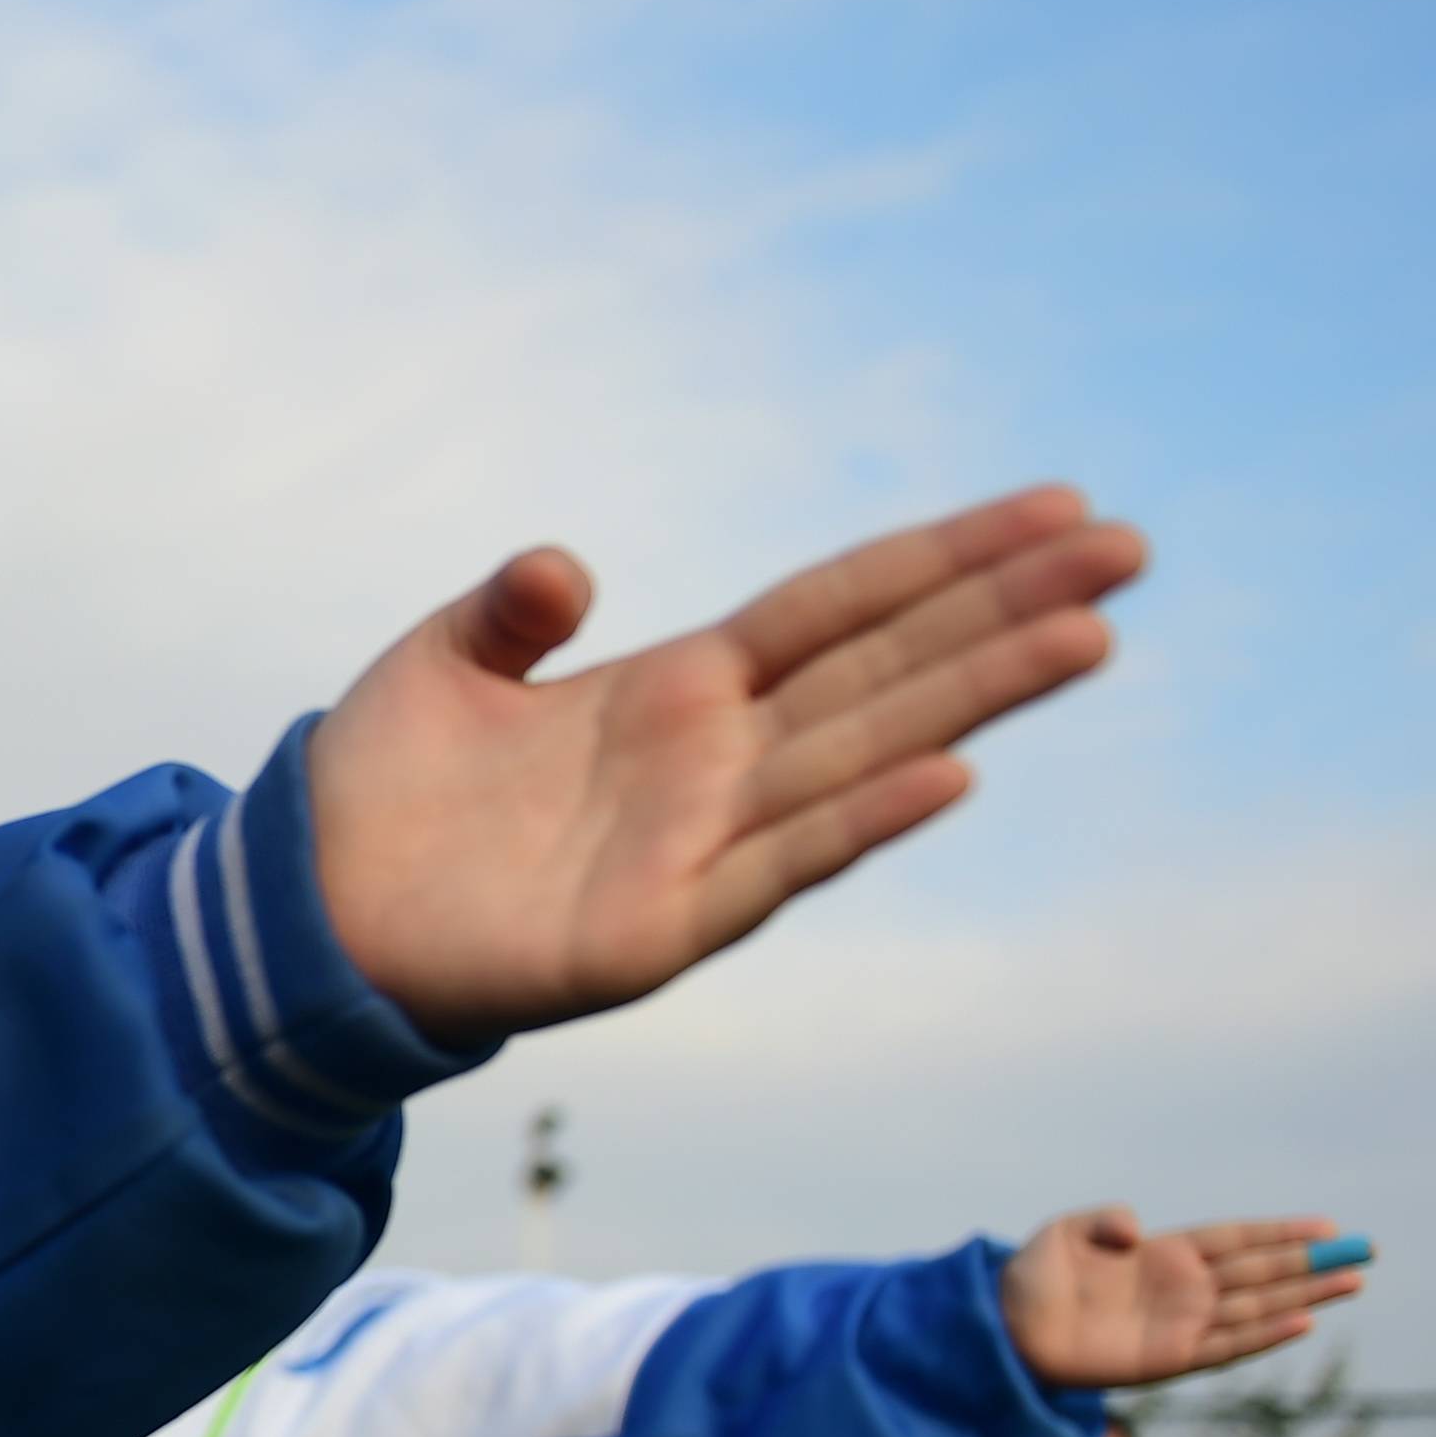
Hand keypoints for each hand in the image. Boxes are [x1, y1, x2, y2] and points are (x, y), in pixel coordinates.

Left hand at [308, 487, 1144, 1043]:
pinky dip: (859, 820)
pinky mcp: (655, 931)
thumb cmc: (378, 789)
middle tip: (1131, 549)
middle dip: (1006, 610)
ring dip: (974, 698)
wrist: (304, 914)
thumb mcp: (441, 663)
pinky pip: (777, 866)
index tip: (1057, 505)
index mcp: (675, 689)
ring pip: (864, 755)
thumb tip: (566, 568)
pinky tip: (947, 772)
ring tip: (1086, 637)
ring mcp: (696, 846)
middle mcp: (712, 763)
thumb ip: (509, 609)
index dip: (943, 558)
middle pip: (887, 668)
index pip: (838, 607)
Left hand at [998, 1207, 1365, 1388]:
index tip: (1329, 1225)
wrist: (1003, 1330)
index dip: (1281, 1231)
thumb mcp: (1063, 1233)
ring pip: (1258, 1308)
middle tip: (1365, 1253)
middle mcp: (1181, 1289)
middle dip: (1313, 1263)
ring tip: (1353, 1282)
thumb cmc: (1031, 1279)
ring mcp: (1179, 1324)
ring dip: (1305, 1296)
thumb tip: (1138, 1231)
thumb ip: (1104, 1221)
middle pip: (1262, 1272)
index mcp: (1163, 1253)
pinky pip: (1227, 1346)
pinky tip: (1302, 1321)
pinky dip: (1265, 1335)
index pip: (1237, 1239)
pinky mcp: (1168, 1359)